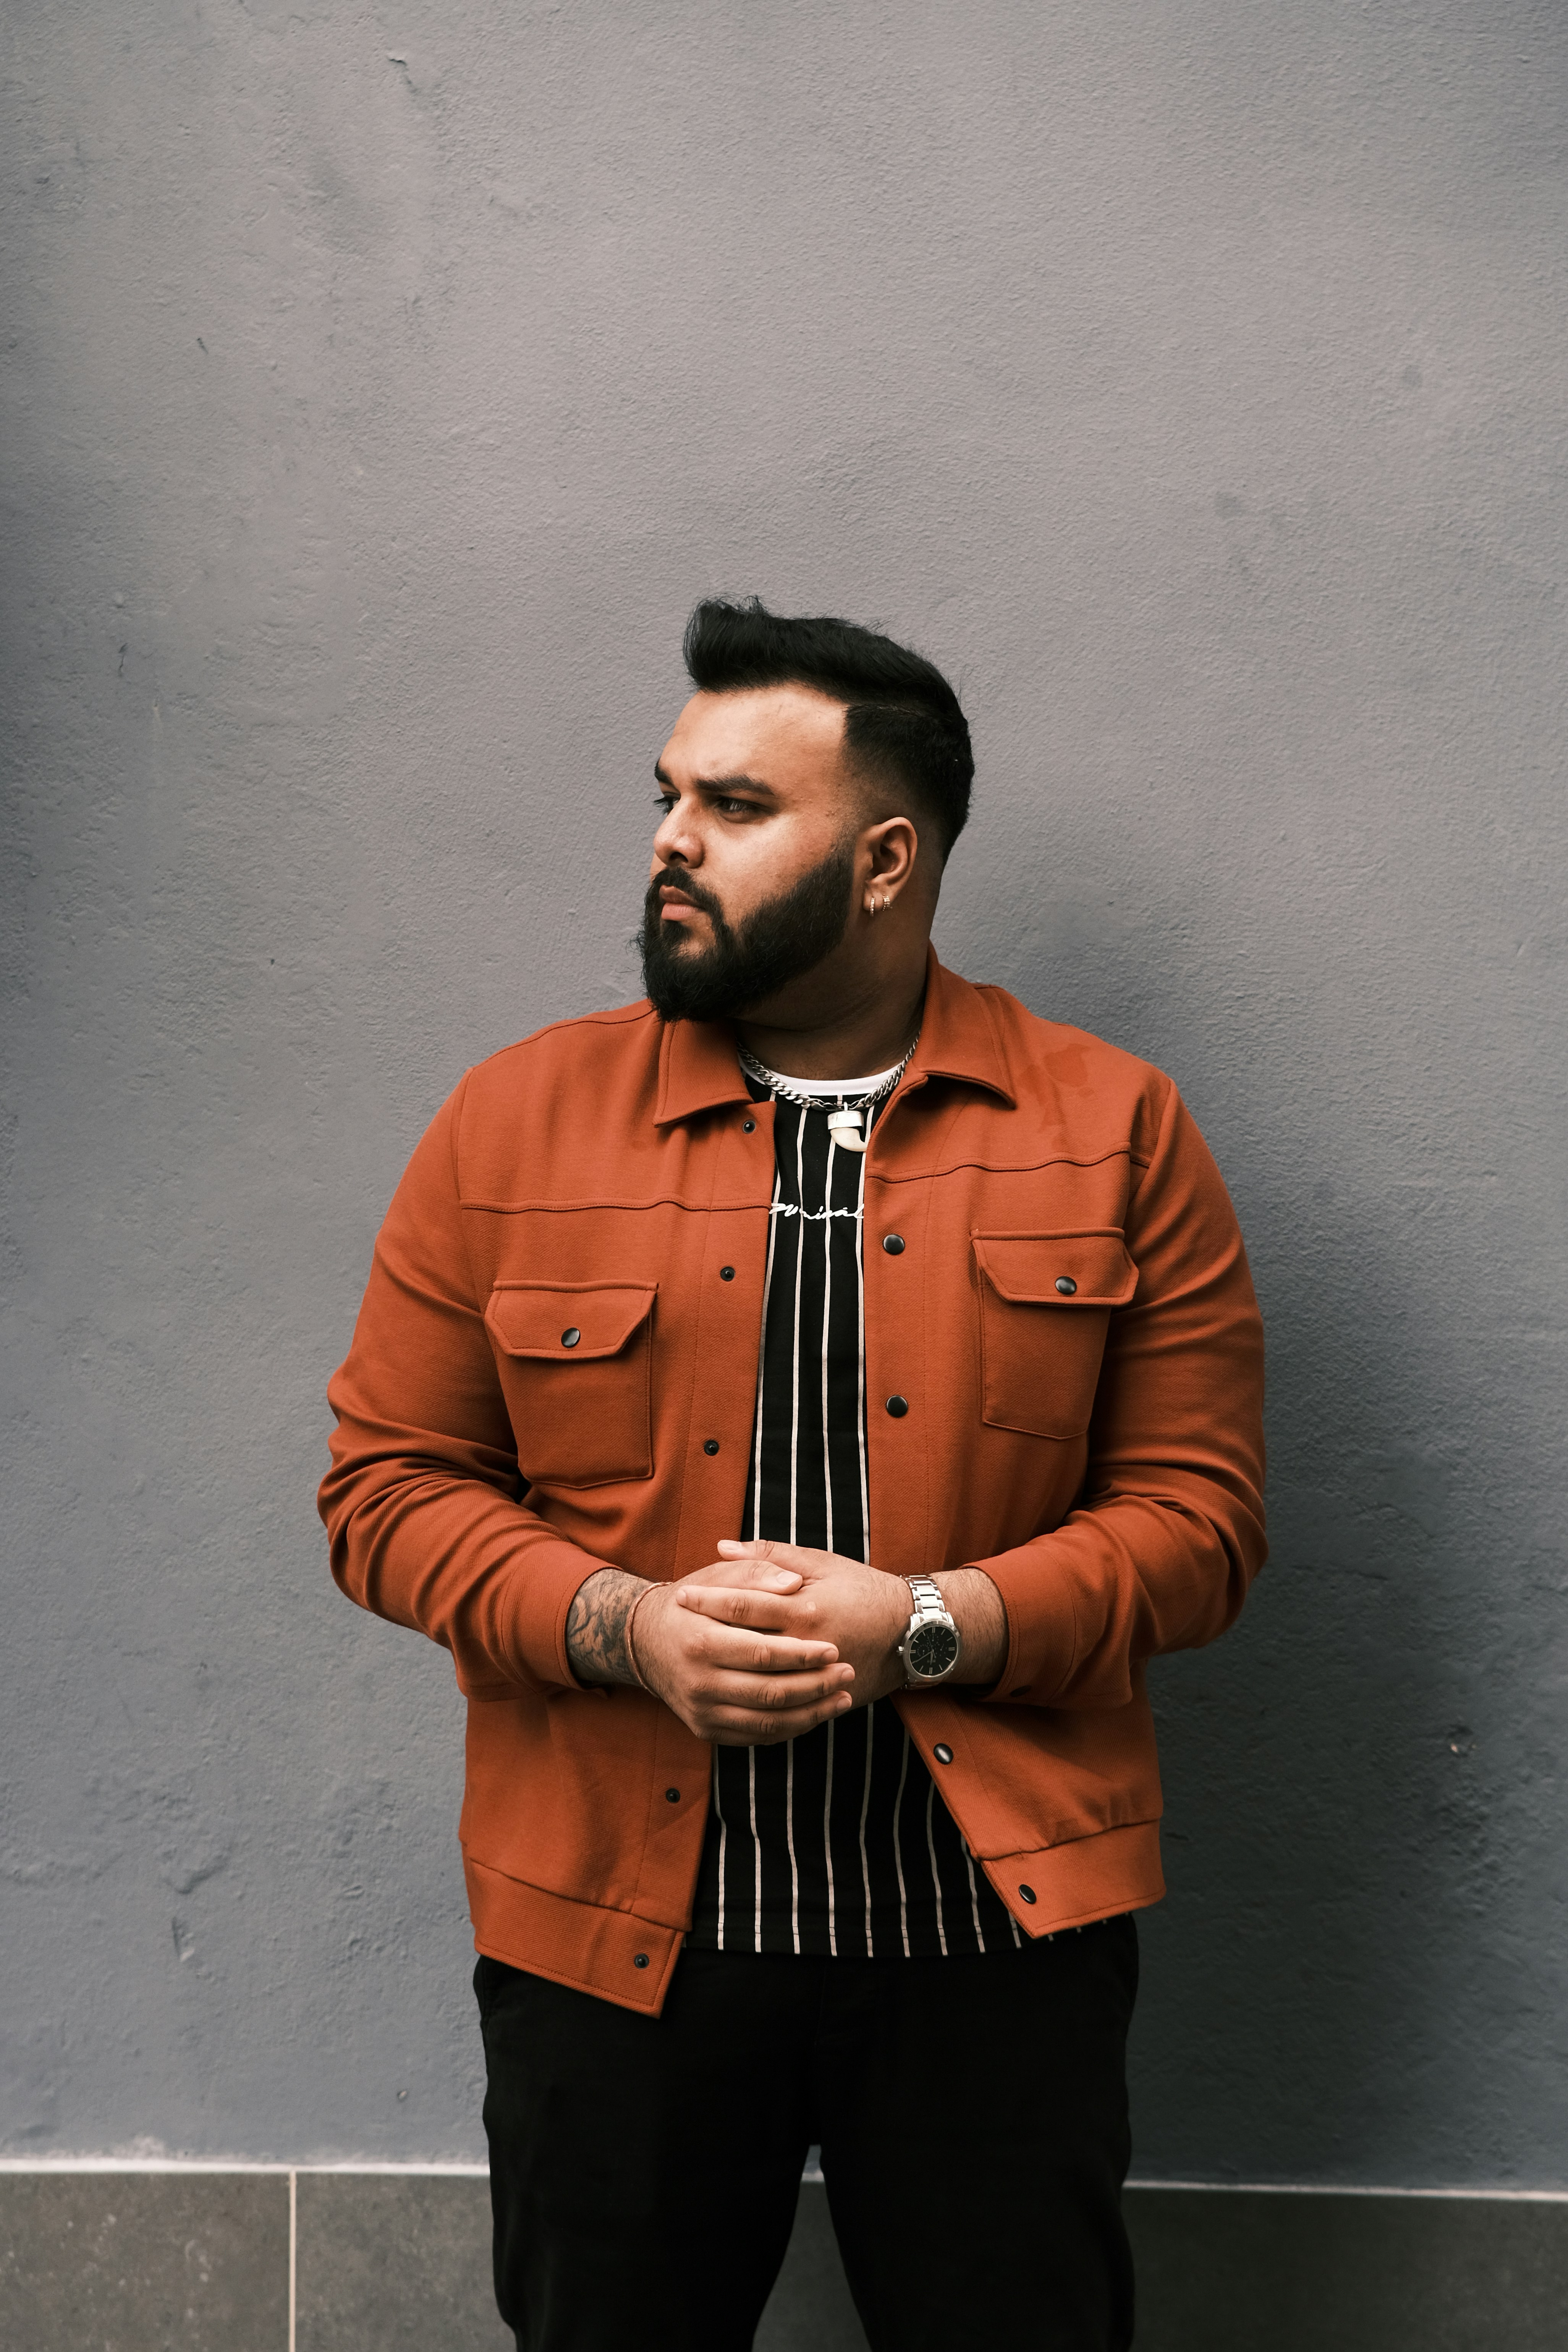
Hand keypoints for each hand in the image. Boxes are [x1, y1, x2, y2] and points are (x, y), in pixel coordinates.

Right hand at [566, 1564, 854, 1745]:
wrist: (646, 1641)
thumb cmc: (693, 1602)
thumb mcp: (717, 1576)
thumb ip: (756, 1573)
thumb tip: (795, 1583)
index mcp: (700, 1641)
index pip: (761, 1654)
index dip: (802, 1655)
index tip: (835, 1649)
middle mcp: (697, 1682)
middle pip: (768, 1693)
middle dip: (815, 1686)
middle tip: (848, 1673)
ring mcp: (700, 1711)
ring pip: (766, 1723)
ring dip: (811, 1713)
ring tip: (843, 1696)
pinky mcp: (705, 1730)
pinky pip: (755, 1736)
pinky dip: (790, 1728)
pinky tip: (816, 1713)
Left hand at [678, 1541, 909, 1711]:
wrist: (911, 1631)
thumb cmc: (862, 1589)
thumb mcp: (820, 1562)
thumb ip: (770, 1556)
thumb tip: (723, 1547)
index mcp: (804, 1608)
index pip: (743, 1605)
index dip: (708, 1600)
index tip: (680, 1596)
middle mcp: (807, 1646)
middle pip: (744, 1648)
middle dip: (706, 1637)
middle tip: (673, 1632)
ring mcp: (816, 1679)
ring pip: (759, 1684)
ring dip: (724, 1675)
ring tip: (694, 1667)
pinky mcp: (824, 1700)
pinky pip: (783, 1710)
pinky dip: (755, 1706)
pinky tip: (730, 1696)